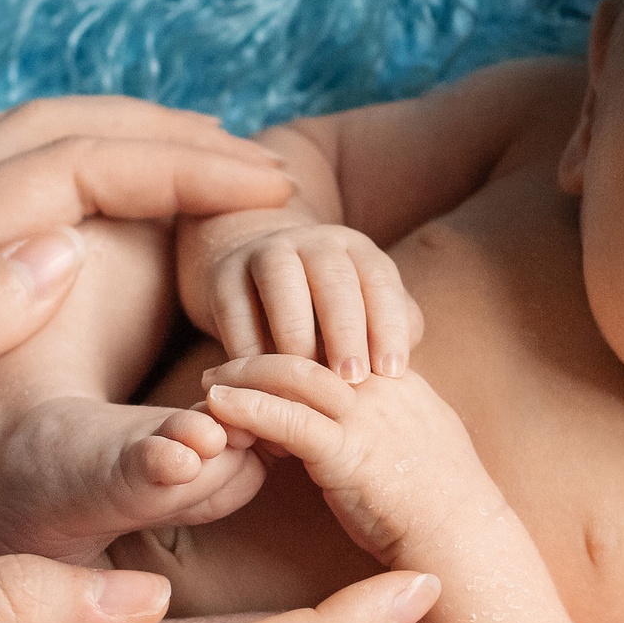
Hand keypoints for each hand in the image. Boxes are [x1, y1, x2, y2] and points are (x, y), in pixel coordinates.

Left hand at [0, 97, 292, 622]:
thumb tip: (58, 247)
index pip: (65, 168)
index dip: (174, 169)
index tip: (267, 188)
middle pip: (51, 130)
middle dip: (165, 134)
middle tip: (262, 165)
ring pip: (26, 145)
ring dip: (124, 138)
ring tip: (211, 166)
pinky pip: (5, 185)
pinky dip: (80, 170)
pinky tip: (116, 210)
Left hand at [200, 355, 492, 565]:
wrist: (465, 538)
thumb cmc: (445, 503)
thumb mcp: (425, 441)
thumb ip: (394, 420)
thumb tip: (372, 420)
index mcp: (400, 381)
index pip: (339, 343)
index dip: (296, 349)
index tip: (263, 358)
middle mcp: (383, 388)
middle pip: (311, 348)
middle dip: (261, 352)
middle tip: (223, 364)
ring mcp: (367, 417)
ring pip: (295, 375)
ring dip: (244, 374)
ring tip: (209, 383)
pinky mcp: (349, 452)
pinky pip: (290, 419)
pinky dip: (249, 407)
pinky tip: (219, 406)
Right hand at [205, 223, 424, 381]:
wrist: (260, 282)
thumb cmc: (329, 314)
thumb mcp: (366, 313)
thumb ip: (392, 332)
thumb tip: (399, 366)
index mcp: (357, 250)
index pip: (379, 281)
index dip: (388, 325)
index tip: (391, 372)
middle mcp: (314, 242)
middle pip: (333, 279)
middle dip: (346, 330)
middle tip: (352, 379)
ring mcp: (266, 252)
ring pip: (282, 284)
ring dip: (296, 333)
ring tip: (307, 378)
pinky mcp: (224, 273)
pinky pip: (235, 307)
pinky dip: (247, 344)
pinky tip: (261, 379)